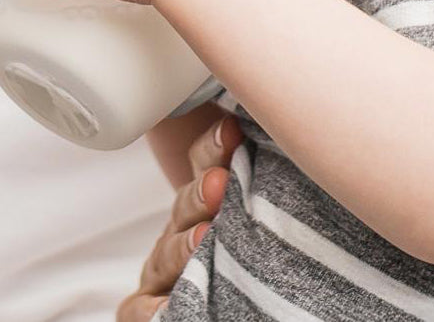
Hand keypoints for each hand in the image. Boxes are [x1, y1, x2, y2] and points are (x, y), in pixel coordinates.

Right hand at [117, 116, 243, 321]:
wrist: (224, 296)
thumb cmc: (246, 246)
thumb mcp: (252, 208)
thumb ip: (261, 182)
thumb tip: (292, 137)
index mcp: (205, 196)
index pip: (205, 162)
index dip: (215, 146)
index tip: (233, 131)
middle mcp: (181, 227)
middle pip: (186, 205)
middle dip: (201, 192)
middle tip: (219, 183)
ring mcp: (163, 268)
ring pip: (167, 254)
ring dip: (183, 245)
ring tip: (201, 238)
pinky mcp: (148, 308)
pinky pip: (141, 309)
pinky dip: (150, 309)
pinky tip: (162, 305)